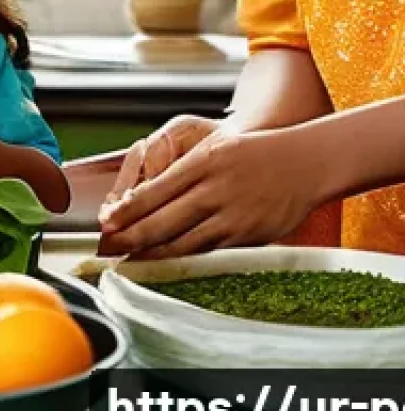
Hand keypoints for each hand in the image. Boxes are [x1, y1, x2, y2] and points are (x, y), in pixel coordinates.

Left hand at [96, 127, 317, 259]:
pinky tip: (167, 262)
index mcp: (201, 164)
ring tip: (130, 258)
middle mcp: (214, 191)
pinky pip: (208, 252)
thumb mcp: (211, 148)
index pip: (153, 192)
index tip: (107, 221)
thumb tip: (139, 197)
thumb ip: (178, 171)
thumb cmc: (252, 152)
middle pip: (162, 221)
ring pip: (183, 242)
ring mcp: (231, 217)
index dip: (126, 211)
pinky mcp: (246, 237)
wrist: (303, 164)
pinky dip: (183, 258)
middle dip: (131, 236)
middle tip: (108, 246)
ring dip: (153, 252)